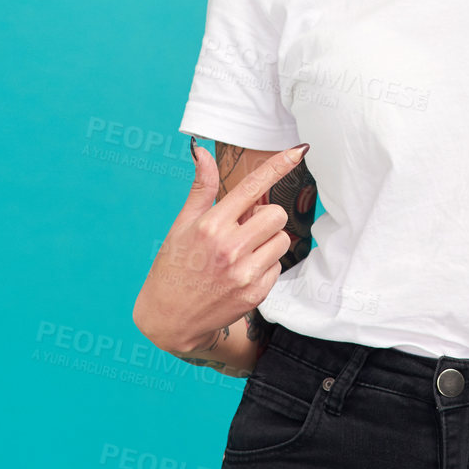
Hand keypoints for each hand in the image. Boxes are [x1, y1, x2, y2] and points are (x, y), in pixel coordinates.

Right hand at [132, 141, 307, 354]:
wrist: (170, 318)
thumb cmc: (174, 265)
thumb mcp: (181, 225)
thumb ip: (200, 188)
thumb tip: (202, 151)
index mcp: (210, 225)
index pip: (251, 187)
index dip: (278, 166)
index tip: (298, 151)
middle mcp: (229, 248)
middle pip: (275, 214)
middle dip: (265, 216)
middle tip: (245, 226)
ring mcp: (244, 273)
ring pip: (282, 240)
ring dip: (268, 240)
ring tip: (243, 251)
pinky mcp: (255, 293)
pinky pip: (278, 266)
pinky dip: (265, 265)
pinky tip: (242, 271)